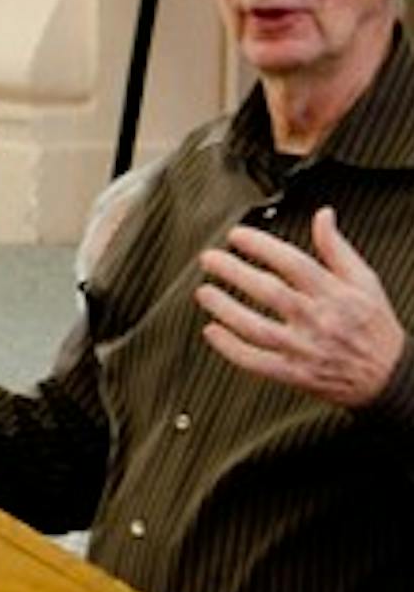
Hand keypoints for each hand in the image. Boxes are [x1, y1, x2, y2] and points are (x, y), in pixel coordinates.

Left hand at [195, 206, 405, 406]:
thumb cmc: (373, 326)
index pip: (293, 263)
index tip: (236, 236)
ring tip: (203, 292)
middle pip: (270, 292)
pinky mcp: (295, 374)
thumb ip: (337, 249)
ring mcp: (304, 349)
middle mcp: (318, 320)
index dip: (262, 246)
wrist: (389, 376)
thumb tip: (322, 215)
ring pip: (257, 328)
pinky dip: (231, 348)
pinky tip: (211, 331)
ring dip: (226, 309)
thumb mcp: (364, 282)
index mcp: (335, 294)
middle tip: (208, 259)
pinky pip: (256, 362)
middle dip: (235, 272)